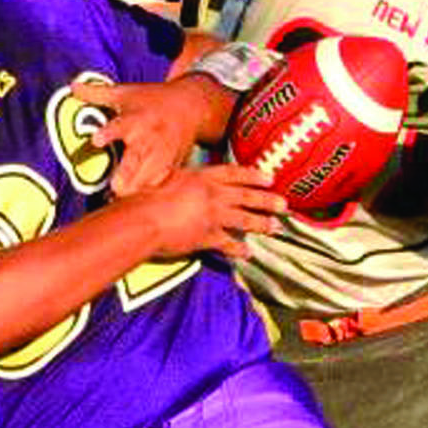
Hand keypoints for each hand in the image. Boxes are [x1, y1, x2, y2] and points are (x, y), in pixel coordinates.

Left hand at [69, 75, 237, 196]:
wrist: (191, 107)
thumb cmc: (152, 99)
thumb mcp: (125, 92)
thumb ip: (97, 93)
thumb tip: (71, 85)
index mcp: (136, 119)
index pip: (121, 126)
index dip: (109, 133)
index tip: (96, 140)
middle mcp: (149, 139)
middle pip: (137, 161)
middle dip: (126, 176)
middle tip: (115, 189)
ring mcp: (162, 156)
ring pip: (148, 180)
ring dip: (133, 191)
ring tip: (115, 202)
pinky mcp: (171, 167)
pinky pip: (158, 187)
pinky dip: (145, 196)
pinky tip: (131, 207)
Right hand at [129, 162, 285, 259]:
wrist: (143, 218)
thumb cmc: (147, 196)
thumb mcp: (167, 177)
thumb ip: (182, 180)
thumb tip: (184, 180)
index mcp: (203, 177)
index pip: (235, 174)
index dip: (254, 176)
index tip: (270, 178)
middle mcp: (213, 194)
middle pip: (247, 196)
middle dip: (267, 200)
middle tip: (284, 205)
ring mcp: (213, 215)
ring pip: (244, 219)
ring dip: (262, 224)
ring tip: (275, 228)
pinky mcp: (208, 236)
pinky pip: (229, 244)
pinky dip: (239, 250)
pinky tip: (247, 254)